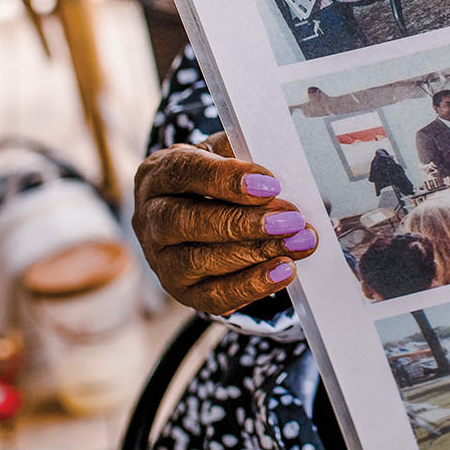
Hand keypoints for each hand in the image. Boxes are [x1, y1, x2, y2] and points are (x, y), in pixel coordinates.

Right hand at [133, 132, 318, 313]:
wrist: (191, 215)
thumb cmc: (212, 180)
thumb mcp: (222, 155)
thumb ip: (244, 153)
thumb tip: (281, 172)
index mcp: (159, 174)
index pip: (187, 172)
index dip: (228, 179)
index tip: (271, 185)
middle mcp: (151, 218)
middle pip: (189, 221)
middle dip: (244, 222)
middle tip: (291, 220)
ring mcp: (161, 259)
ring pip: (200, 260)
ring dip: (255, 253)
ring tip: (298, 244)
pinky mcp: (181, 291)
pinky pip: (213, 296)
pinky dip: (252, 285)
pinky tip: (285, 271)